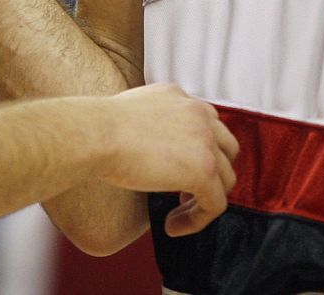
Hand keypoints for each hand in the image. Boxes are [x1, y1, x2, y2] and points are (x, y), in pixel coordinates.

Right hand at [99, 83, 239, 236]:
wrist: (96, 134)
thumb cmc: (97, 129)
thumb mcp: (130, 114)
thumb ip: (149, 124)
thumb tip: (147, 150)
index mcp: (179, 97)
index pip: (206, 124)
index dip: (198, 151)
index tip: (176, 171)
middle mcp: (198, 113)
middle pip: (226, 148)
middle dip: (211, 172)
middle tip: (183, 192)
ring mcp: (205, 140)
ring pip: (226, 179)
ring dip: (203, 200)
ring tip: (177, 214)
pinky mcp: (204, 169)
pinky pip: (215, 204)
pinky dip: (197, 220)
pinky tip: (172, 226)